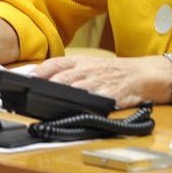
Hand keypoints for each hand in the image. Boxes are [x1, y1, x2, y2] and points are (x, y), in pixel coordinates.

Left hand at [34, 54, 170, 109]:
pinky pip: (96, 101)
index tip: (28, 79)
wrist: (143, 74)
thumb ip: (69, 72)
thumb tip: (42, 79)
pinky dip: (85, 106)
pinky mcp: (111, 96)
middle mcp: (88, 70)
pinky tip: (76, 111)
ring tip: (48, 104)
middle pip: (62, 78)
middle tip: (33, 95)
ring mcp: (99, 82)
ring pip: (76, 89)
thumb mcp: (90, 65)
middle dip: (47, 87)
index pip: (55, 64)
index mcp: (81, 61)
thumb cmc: (114, 71)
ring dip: (62, 97)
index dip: (41, 71)